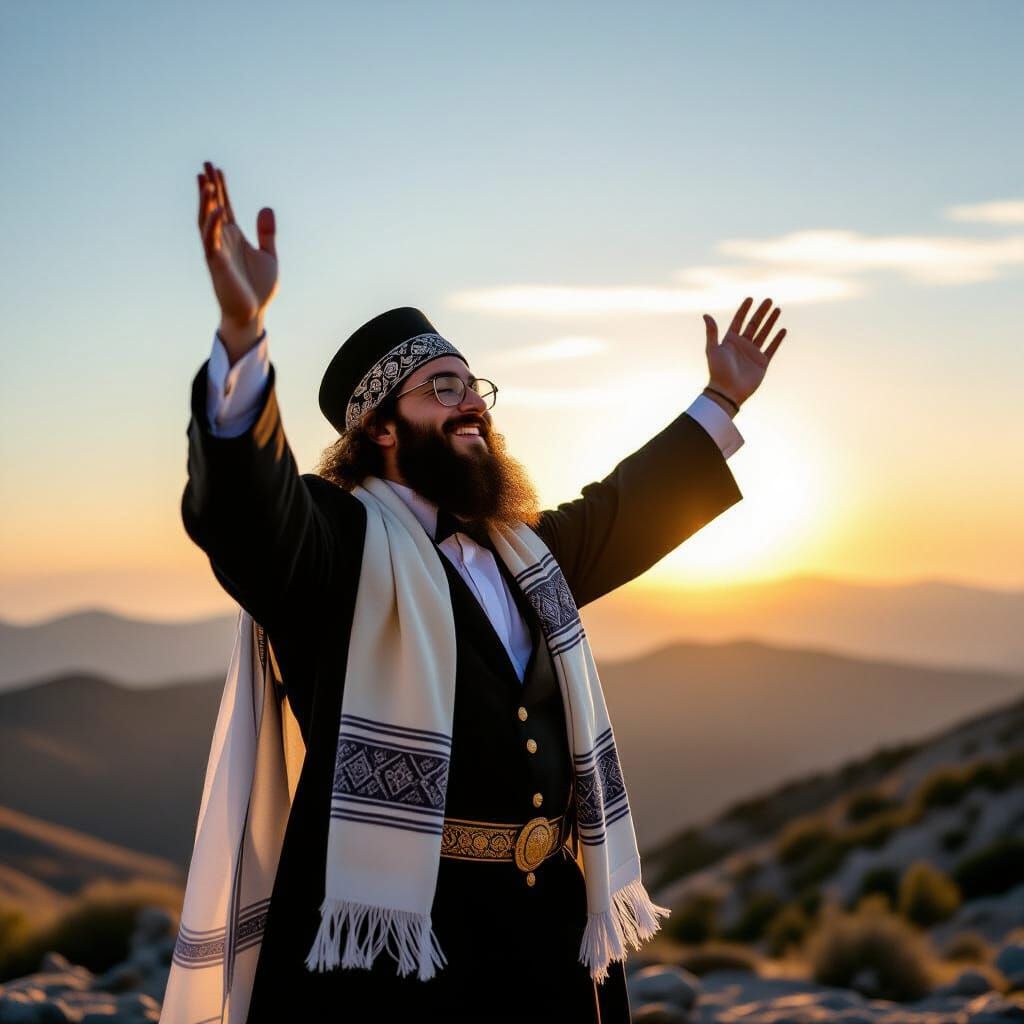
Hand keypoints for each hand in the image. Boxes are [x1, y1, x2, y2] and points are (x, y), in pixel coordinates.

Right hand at [197, 161, 278, 355]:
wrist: (253, 313)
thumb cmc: (259, 288)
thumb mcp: (269, 255)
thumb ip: (266, 233)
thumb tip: (266, 207)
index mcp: (234, 237)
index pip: (224, 206)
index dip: (221, 188)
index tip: (217, 169)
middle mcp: (223, 240)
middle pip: (211, 208)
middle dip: (209, 187)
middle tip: (205, 165)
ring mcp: (217, 251)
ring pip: (206, 221)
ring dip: (205, 201)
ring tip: (205, 181)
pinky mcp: (217, 264)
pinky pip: (211, 240)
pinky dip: (213, 224)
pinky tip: (216, 209)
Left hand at [702, 297, 785, 409]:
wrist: (727, 391)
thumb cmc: (718, 371)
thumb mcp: (712, 349)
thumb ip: (712, 332)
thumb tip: (705, 315)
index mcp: (730, 341)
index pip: (738, 321)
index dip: (744, 310)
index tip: (750, 299)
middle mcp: (742, 345)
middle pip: (754, 324)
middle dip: (761, 312)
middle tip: (768, 300)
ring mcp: (753, 353)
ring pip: (764, 333)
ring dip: (770, 322)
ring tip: (777, 309)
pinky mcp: (762, 363)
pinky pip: (771, 348)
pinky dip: (777, 339)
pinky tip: (782, 330)